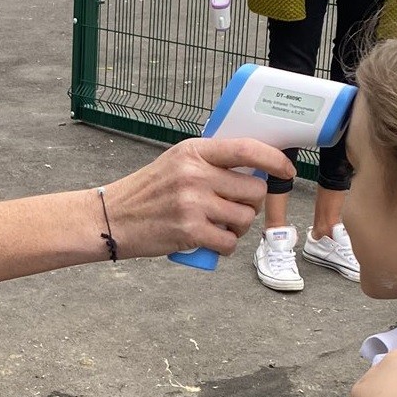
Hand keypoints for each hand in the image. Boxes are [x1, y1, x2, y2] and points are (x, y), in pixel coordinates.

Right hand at [101, 136, 292, 257]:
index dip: (274, 159)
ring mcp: (193, 203)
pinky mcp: (189, 231)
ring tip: (219, 226)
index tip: (286, 169)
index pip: (247, 149)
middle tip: (233, 209)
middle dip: (250, 204)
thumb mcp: (175, 164)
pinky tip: (212, 243)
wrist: (110, 219)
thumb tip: (253, 169)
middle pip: (253, 190)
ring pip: (244, 218)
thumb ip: (209, 163)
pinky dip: (225, 247)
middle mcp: (195, 175)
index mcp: (194, 152)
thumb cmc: (145, 193)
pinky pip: (229, 242)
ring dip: (238, 227)